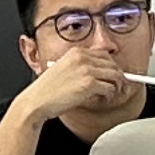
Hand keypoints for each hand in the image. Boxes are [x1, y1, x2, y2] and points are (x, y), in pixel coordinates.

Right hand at [16, 46, 136, 126]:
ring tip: (112, 94)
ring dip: (117, 86)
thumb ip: (80, 67)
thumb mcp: (63, 70)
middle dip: (118, 76)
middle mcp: (82, 58)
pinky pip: (110, 88)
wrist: (36, 102)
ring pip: (115, 75)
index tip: (114, 75)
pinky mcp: (89, 84)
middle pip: (112, 64)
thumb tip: (99, 73)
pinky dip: (110, 95)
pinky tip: (104, 99)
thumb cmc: (46, 91)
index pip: (104, 55)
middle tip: (118, 86)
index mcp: (76, 52)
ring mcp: (87, 70)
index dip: (111, 66)